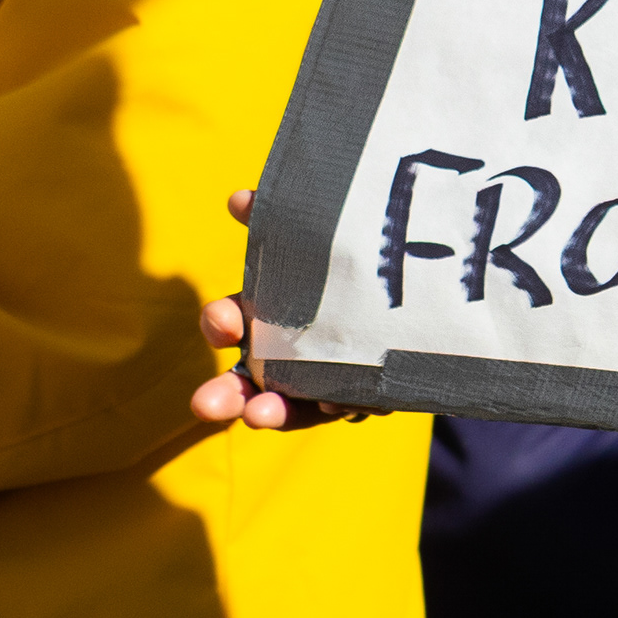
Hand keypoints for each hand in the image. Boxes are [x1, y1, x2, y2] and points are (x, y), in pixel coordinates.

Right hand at [189, 189, 359, 431]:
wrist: (416, 283)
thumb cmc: (348, 255)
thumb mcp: (314, 237)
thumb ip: (277, 222)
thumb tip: (239, 200)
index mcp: (267, 315)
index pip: (232, 324)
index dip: (221, 324)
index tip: (223, 326)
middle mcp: (286, 356)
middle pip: (246, 382)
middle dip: (224, 393)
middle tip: (201, 405)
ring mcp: (321, 381)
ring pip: (286, 404)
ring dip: (267, 412)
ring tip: (254, 417)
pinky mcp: (361, 395)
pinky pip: (342, 407)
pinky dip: (331, 405)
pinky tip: (330, 403)